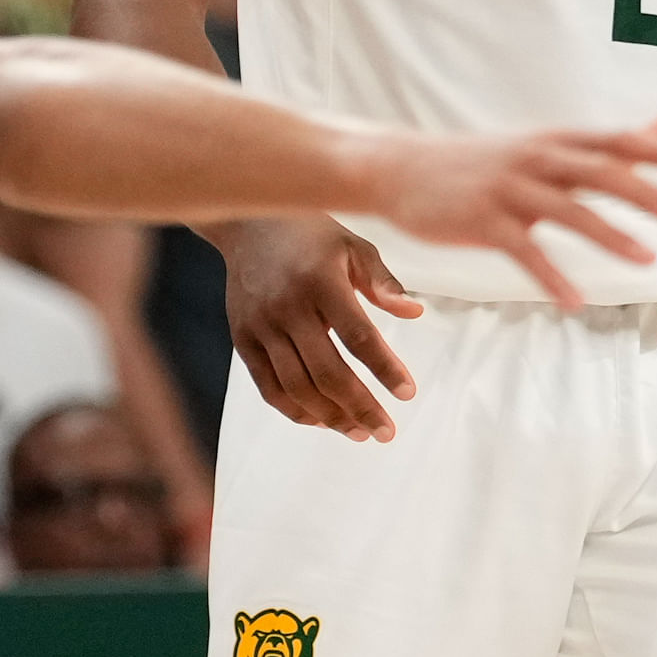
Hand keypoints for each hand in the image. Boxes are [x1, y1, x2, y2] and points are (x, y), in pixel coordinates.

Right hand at [222, 218, 424, 441]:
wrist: (250, 223)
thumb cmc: (312, 236)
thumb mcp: (354, 247)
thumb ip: (383, 282)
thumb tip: (415, 313)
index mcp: (321, 282)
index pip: (359, 337)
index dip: (385, 369)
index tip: (408, 393)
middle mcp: (288, 307)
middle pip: (327, 372)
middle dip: (361, 407)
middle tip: (387, 432)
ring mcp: (261, 326)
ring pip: (297, 387)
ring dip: (331, 417)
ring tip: (360, 432)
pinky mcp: (242, 339)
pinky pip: (269, 387)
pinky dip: (296, 411)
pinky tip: (322, 421)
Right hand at [357, 121, 656, 308]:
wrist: (401, 168)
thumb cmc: (478, 162)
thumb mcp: (539, 144)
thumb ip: (599, 144)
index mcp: (551, 141)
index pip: (613, 141)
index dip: (655, 150)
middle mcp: (534, 159)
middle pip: (599, 172)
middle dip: (645, 193)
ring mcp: (508, 189)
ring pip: (569, 211)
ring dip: (611, 236)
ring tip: (648, 260)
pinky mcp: (482, 221)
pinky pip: (525, 252)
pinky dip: (551, 276)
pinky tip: (575, 300)